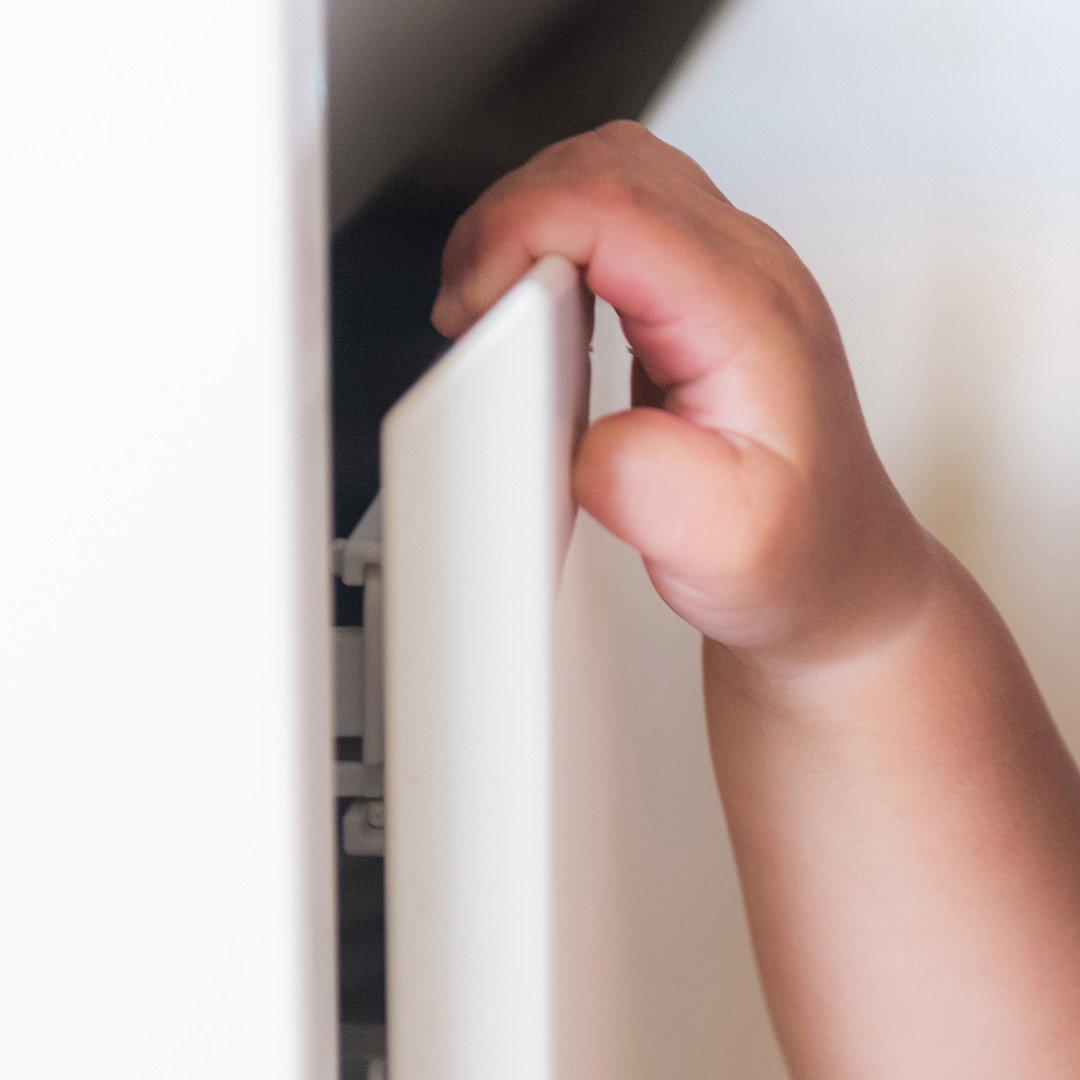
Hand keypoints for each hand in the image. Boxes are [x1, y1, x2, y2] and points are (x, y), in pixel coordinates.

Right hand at [432, 121, 933, 663]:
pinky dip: (556, 242)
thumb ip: (639, 481)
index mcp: (748, 317)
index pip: (616, 206)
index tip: (473, 308)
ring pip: (609, 174)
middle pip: (606, 166)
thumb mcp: (722, 543)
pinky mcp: (700, 293)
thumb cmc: (793, 556)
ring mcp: (727, 275)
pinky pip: (619, 218)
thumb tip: (576, 430)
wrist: (830, 570)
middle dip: (510, 219)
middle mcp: (746, 274)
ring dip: (530, 222)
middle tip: (473, 308)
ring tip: (496, 304)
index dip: (517, 233)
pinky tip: (539, 303)